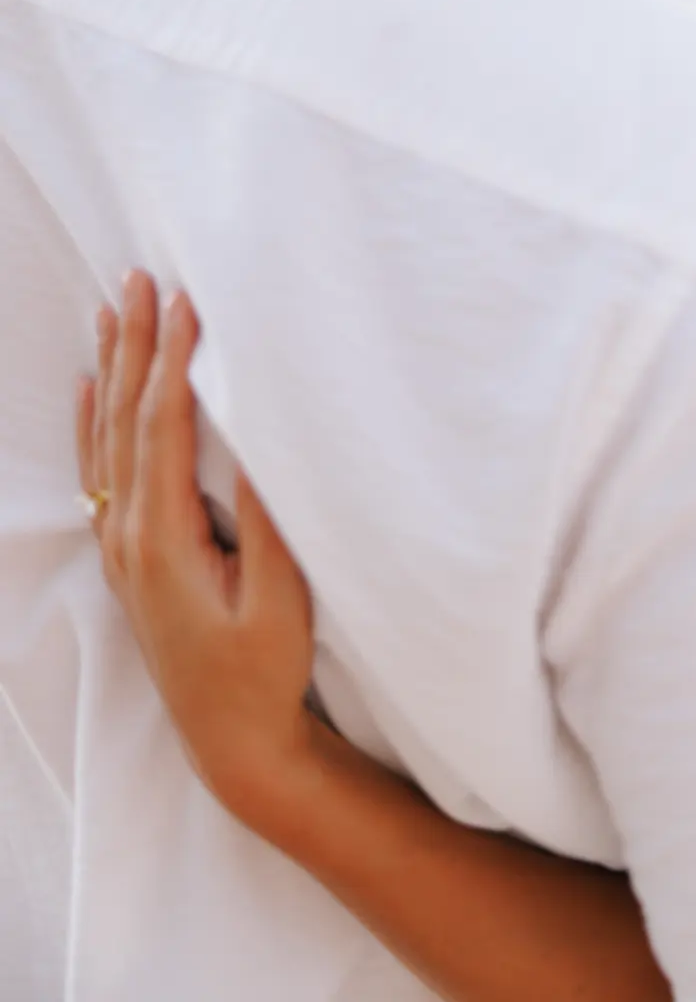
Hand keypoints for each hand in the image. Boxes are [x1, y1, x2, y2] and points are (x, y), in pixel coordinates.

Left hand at [76, 273, 318, 826]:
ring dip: (110, 369)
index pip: (159, 426)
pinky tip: (90, 387)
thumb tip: (254, 437)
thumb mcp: (280, 597)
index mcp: (161, 538)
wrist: (232, 742)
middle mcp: (128, 536)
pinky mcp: (129, 557)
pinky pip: (100, 470)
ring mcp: (122, 548)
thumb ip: (266, 519)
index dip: (171, 358)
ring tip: (113, 310)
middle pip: (122, 418)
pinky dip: (92, 421)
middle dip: (132, 343)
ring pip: (106, 437)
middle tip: (138, 278)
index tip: (186, 299)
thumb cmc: (264, 670)